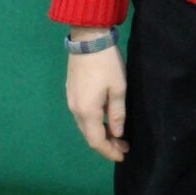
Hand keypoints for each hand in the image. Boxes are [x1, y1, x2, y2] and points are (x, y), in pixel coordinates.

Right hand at [65, 41, 128, 161]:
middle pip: (89, 136)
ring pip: (85, 126)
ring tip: (117, 134)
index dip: (109, 151)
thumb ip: (117, 113)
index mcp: (87, 112)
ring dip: (100, 133)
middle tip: (124, 145)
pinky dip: (94, 123)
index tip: (123, 155)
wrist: (87, 39)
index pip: (96, 141)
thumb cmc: (106, 63)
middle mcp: (75, 110)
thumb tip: (117, 133)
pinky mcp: (71, 92)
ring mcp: (71, 101)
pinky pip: (82, 115)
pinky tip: (105, 119)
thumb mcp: (118, 88)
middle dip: (106, 144)